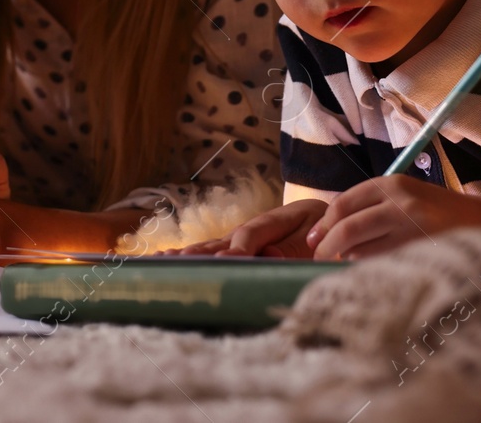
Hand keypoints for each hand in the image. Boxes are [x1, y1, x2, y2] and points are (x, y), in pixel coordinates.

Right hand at [170, 199, 326, 257]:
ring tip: (160, 261)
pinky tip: (164, 259)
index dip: (236, 250)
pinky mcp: (232, 248)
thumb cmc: (316, 229)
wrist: (320, 218)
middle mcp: (246, 231)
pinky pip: (208, 253)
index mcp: (269, 223)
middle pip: (219, 242)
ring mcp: (236, 239)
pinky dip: (187, 258)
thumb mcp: (311, 235)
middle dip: (198, 253)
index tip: (224, 262)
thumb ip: (291, 247)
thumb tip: (268, 255)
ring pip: (208, 248)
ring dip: (185, 255)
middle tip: (176, 262)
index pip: (248, 237)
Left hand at [307, 175, 480, 259]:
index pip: (345, 201)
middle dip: (326, 243)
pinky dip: (368, 268)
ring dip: (346, 259)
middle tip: (318, 258)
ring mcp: (411, 224)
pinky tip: (367, 274)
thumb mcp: (411, 200)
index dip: (324, 222)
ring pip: (361, 246)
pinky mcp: (421, 248)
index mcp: (395, 184)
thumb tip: (335, 231)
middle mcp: (400, 200)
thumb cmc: (446, 218)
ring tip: (342, 268)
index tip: (313, 239)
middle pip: (347, 223)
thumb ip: (378, 208)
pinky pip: (382, 262)